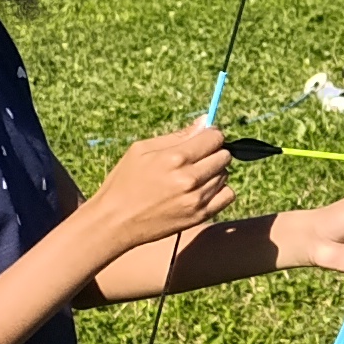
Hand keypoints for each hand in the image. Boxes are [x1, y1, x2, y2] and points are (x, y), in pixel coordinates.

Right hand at [86, 123, 236, 256]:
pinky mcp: (200, 215)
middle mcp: (189, 178)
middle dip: (213, 152)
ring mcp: (197, 199)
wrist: (115, 221)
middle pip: (223, 155)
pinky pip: (228, 195)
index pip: (214, 137)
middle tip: (195, 158)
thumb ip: (177, 136)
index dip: (211, 135)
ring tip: (191, 176)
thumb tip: (204, 121)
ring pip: (225, 174)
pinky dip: (219, 190)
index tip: (203, 138)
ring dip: (214, 172)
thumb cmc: (124, 181)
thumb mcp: (141, 150)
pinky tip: (201, 190)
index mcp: (174, 158)